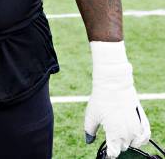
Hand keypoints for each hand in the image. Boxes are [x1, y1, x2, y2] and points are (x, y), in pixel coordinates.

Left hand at [85, 42, 150, 157]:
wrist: (114, 83)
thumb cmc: (101, 98)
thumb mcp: (91, 115)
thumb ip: (89, 131)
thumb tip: (88, 140)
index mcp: (115, 135)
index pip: (114, 153)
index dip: (109, 151)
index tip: (106, 146)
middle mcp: (128, 133)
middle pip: (123, 147)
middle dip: (116, 142)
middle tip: (110, 131)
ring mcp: (137, 127)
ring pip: (134, 143)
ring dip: (128, 140)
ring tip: (120, 130)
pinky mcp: (143, 120)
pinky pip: (146, 136)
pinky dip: (141, 138)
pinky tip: (135, 135)